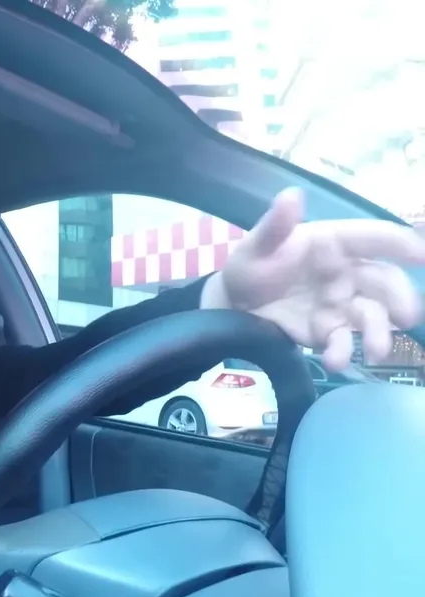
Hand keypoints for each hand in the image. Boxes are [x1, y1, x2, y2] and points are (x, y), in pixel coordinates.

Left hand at [201, 188, 424, 370]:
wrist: (231, 306)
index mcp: (334, 243)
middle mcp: (346, 272)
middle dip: (400, 298)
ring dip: (378, 333)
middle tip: (407, 316)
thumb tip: (291, 195)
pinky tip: (334, 361)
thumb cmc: (251, 266)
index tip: (423, 255)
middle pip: (384, 281)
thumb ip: (275, 226)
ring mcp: (341, 303)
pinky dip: (342, 351)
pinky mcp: (328, 330)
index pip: (374, 238)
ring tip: (375, 352)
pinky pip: (343, 341)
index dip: (401, 243)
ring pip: (372, 315)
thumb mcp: (256, 246)